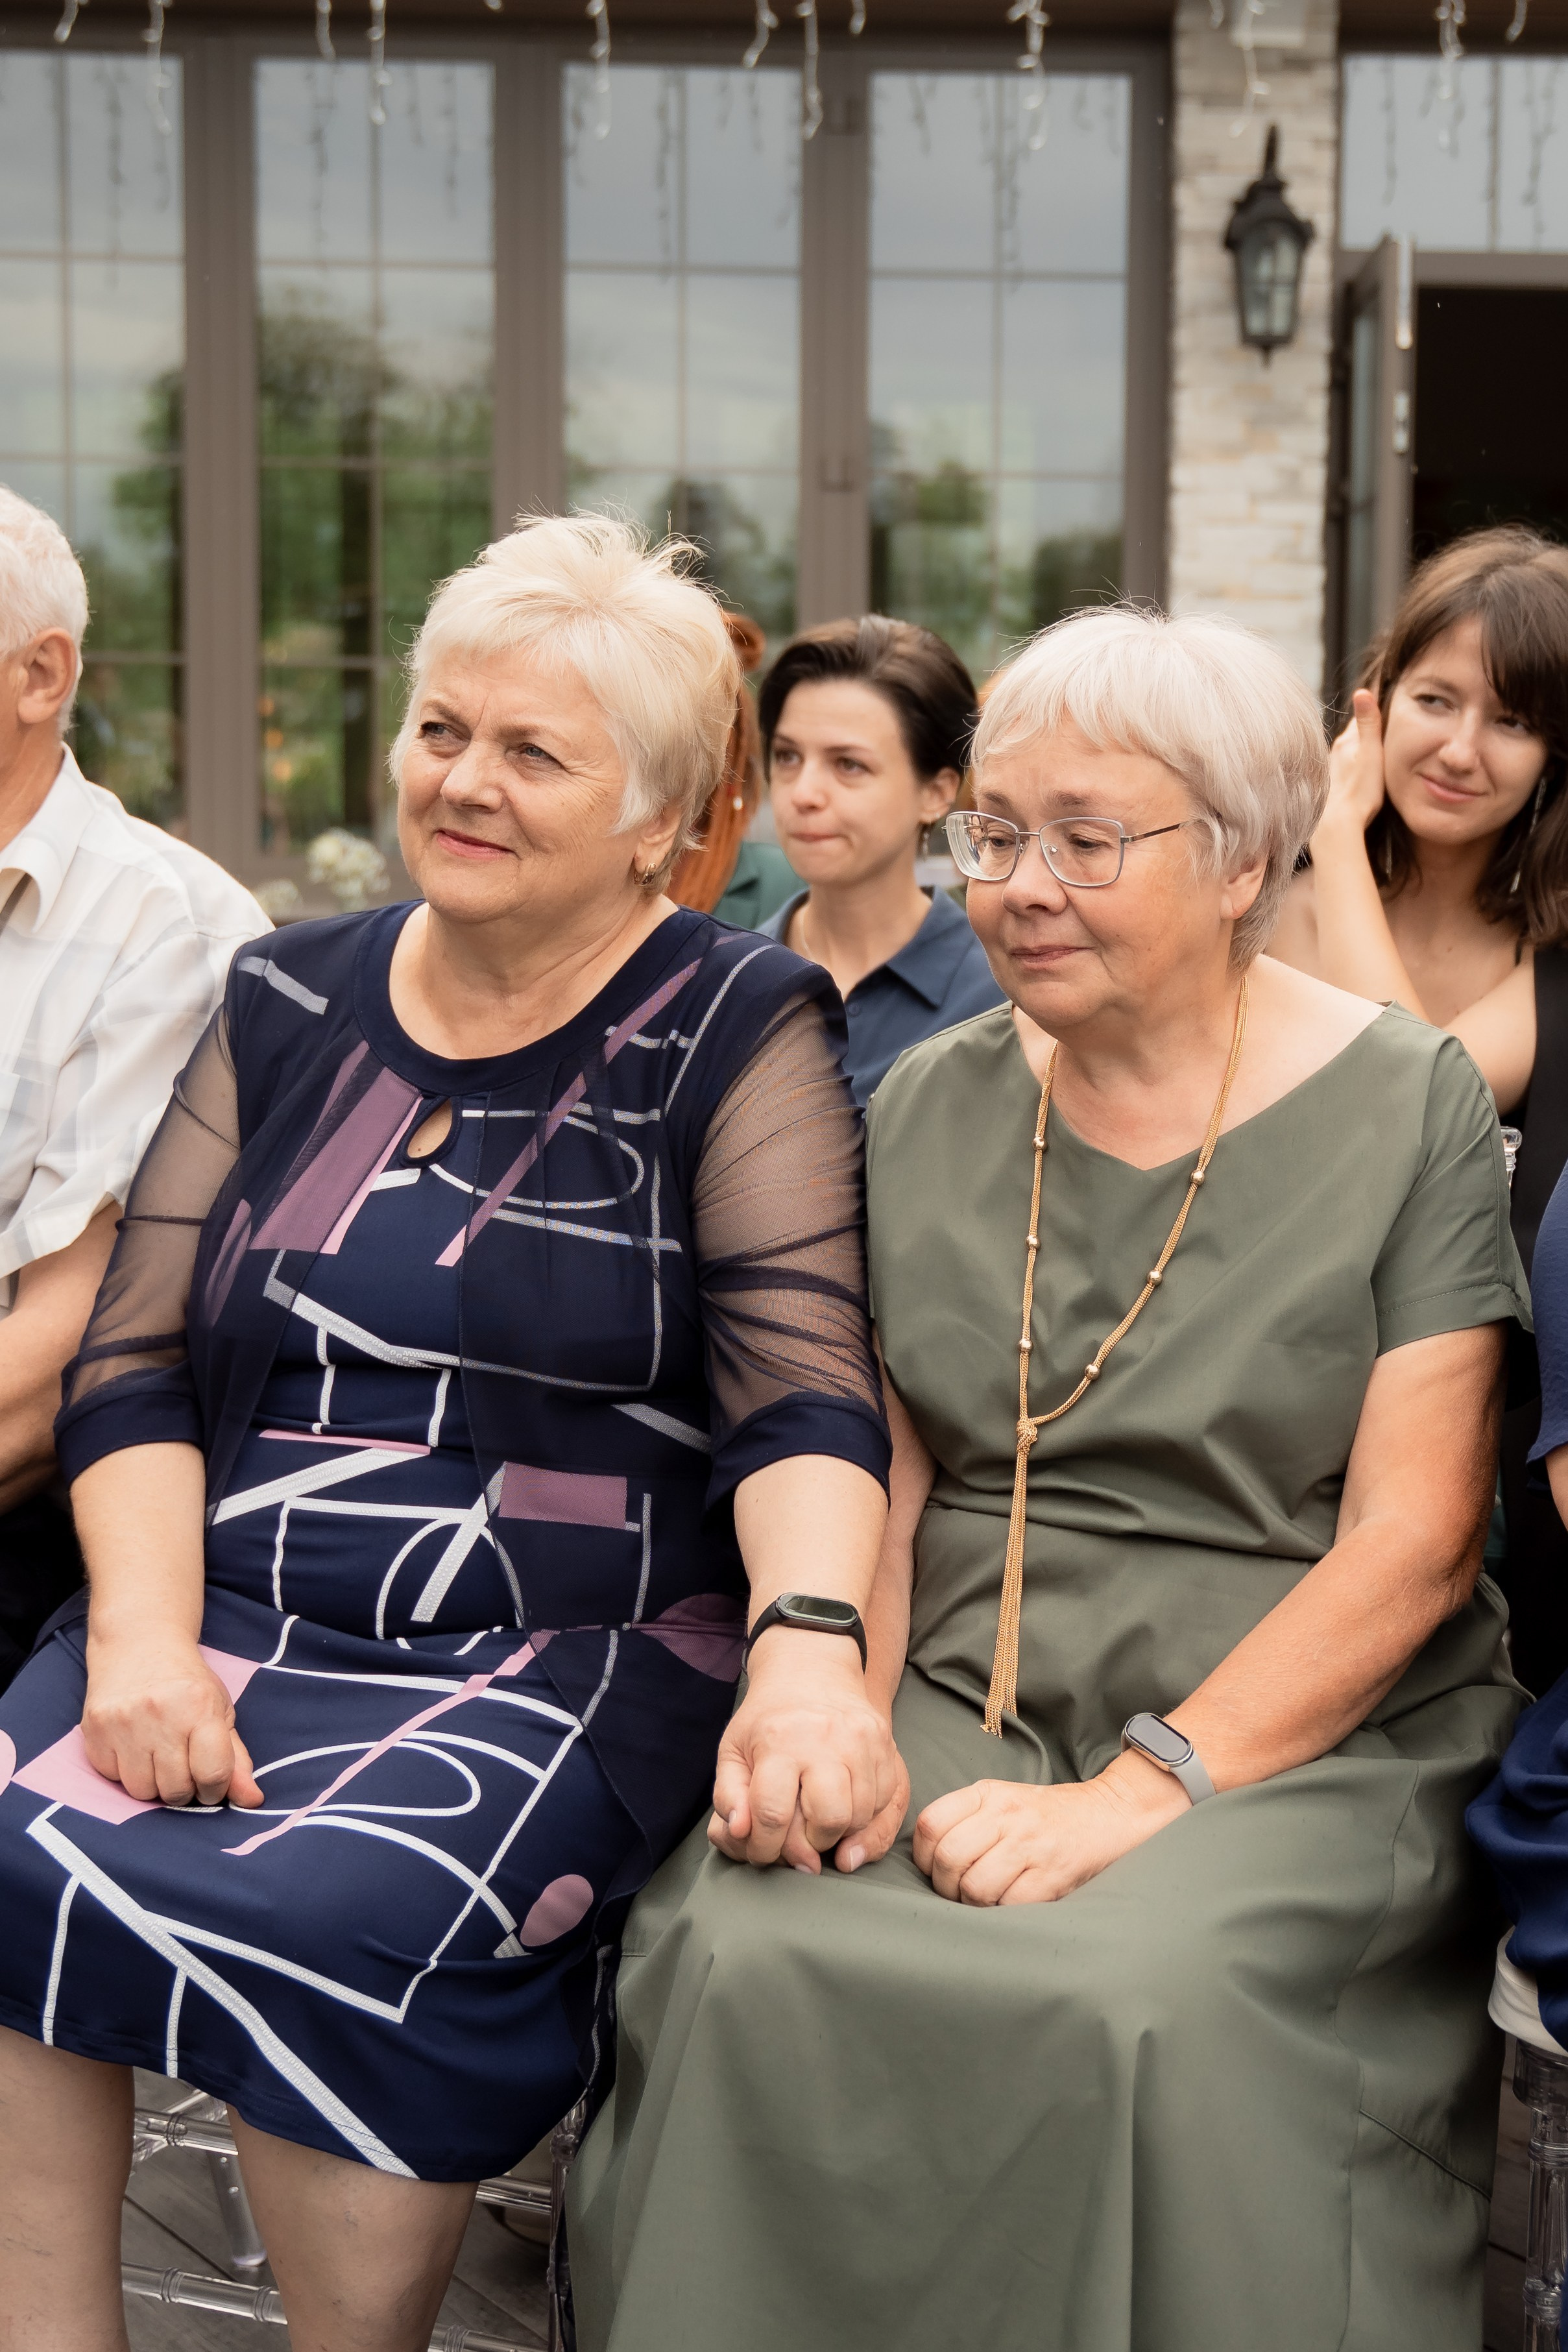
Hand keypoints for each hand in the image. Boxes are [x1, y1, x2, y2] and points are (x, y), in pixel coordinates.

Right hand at [81, 1635, 263, 1807]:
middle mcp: (160, 1715)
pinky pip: (112, 1778)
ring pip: (141, 1791)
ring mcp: (123, 1723)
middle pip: (175, 1790)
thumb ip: (236, 1759)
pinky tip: (133, 1746)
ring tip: (157, 1755)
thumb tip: (252, 1801)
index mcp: (200, 1709)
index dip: (215, 1789)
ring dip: (152, 1783)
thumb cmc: (186, 1685)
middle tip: (182, 1764)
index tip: (210, 1782)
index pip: (212, 1774)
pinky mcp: (94, 1731)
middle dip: (184, 1788)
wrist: (139, 1646)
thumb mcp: (220, 1713)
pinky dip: (125, 1771)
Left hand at [708, 1629, 901, 1872]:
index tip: (762, 1852)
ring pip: (861, 1817)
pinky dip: (865, 1815)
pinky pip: (885, 1801)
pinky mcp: (885, 1744)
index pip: (772, 1814)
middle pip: (828, 1820)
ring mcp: (861, 1741)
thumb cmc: (768, 1720)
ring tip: (819, 1820)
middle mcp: (825, 1739)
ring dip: (839, 1833)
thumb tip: (740, 1832)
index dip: (764, 1846)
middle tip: (799, 1837)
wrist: (812, 1671)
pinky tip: (844, 1804)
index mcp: (780, 1740)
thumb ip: (729, 1797)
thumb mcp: (733, 1751)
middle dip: (811, 1843)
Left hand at [912, 1753, 1188, 1905]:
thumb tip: (924, 1859)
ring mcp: (1030, 1844)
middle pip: (948, 1859)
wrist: (1105, 1814)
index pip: (930, 1823)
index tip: (933, 1869)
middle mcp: (1006, 1815)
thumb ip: (964, 1818)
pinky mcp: (1052, 1874)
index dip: (922, 1856)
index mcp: (987, 1794)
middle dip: (945, 1886)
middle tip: (957, 1893)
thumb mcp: (1000, 1800)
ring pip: (974, 1887)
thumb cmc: (1043, 1815)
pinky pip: (1008, 1905)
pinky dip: (1002, 1913)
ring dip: (972, 1904)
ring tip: (985, 1900)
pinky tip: (1010, 1904)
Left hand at [1316, 689, 1386, 846]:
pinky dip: (1351, 767)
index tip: (1384, 702)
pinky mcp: (1328, 787)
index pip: (1361, 718)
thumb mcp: (1371, 753)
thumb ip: (1368, 723)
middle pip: (1352, 736)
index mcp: (1346, 742)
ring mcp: (1329, 770)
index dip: (1373, 711)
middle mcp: (1334, 753)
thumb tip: (1362, 690)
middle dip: (1365, 730)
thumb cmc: (1359, 792)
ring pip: (1346, 753)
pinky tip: (1356, 775)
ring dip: (1357, 750)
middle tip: (1381, 725)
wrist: (1336, 826)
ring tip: (1370, 749)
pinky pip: (1342, 770)